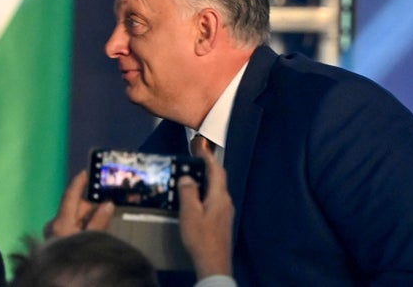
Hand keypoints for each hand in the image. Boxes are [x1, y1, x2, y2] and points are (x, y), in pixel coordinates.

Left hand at [44, 170, 114, 237]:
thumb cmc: (75, 264)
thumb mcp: (91, 240)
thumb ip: (100, 222)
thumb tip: (108, 205)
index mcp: (62, 224)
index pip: (70, 195)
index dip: (79, 181)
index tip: (87, 171)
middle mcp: (56, 225)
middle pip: (76, 206)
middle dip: (92, 203)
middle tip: (109, 199)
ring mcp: (56, 233)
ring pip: (76, 216)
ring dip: (91, 215)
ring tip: (106, 214)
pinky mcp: (59, 239)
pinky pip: (74, 225)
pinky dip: (86, 224)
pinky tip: (97, 227)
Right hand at [178, 149, 233, 278]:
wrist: (213, 263)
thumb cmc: (201, 237)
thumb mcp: (190, 213)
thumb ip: (188, 192)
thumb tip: (187, 177)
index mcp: (219, 197)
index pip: (217, 171)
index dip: (208, 158)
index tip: (200, 148)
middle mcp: (225, 202)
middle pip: (217, 180)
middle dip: (205, 169)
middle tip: (190, 162)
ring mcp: (225, 212)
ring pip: (215, 191)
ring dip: (203, 182)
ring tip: (188, 179)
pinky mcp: (222, 221)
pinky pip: (213, 200)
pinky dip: (204, 194)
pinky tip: (193, 199)